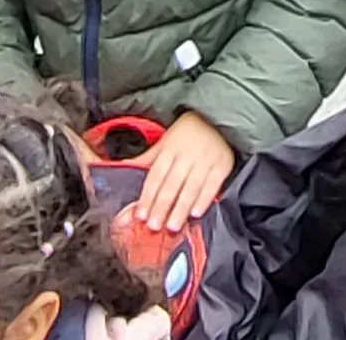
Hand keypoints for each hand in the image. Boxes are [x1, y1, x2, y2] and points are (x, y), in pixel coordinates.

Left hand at [125, 113, 235, 232]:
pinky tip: (196, 214)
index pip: (156, 176)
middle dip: (162, 206)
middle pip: (172, 184)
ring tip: (173, 226)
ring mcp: (205, 160)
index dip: (148, 196)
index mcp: (169, 149)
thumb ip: (148, 157)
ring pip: (191, 188)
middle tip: (154, 226)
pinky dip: (204, 200)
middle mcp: (186, 155)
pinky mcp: (222, 166)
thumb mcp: (165, 140)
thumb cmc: (188, 132)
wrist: (218, 119)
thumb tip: (123, 167)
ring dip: (181, 209)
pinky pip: (212, 186)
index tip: (141, 214)